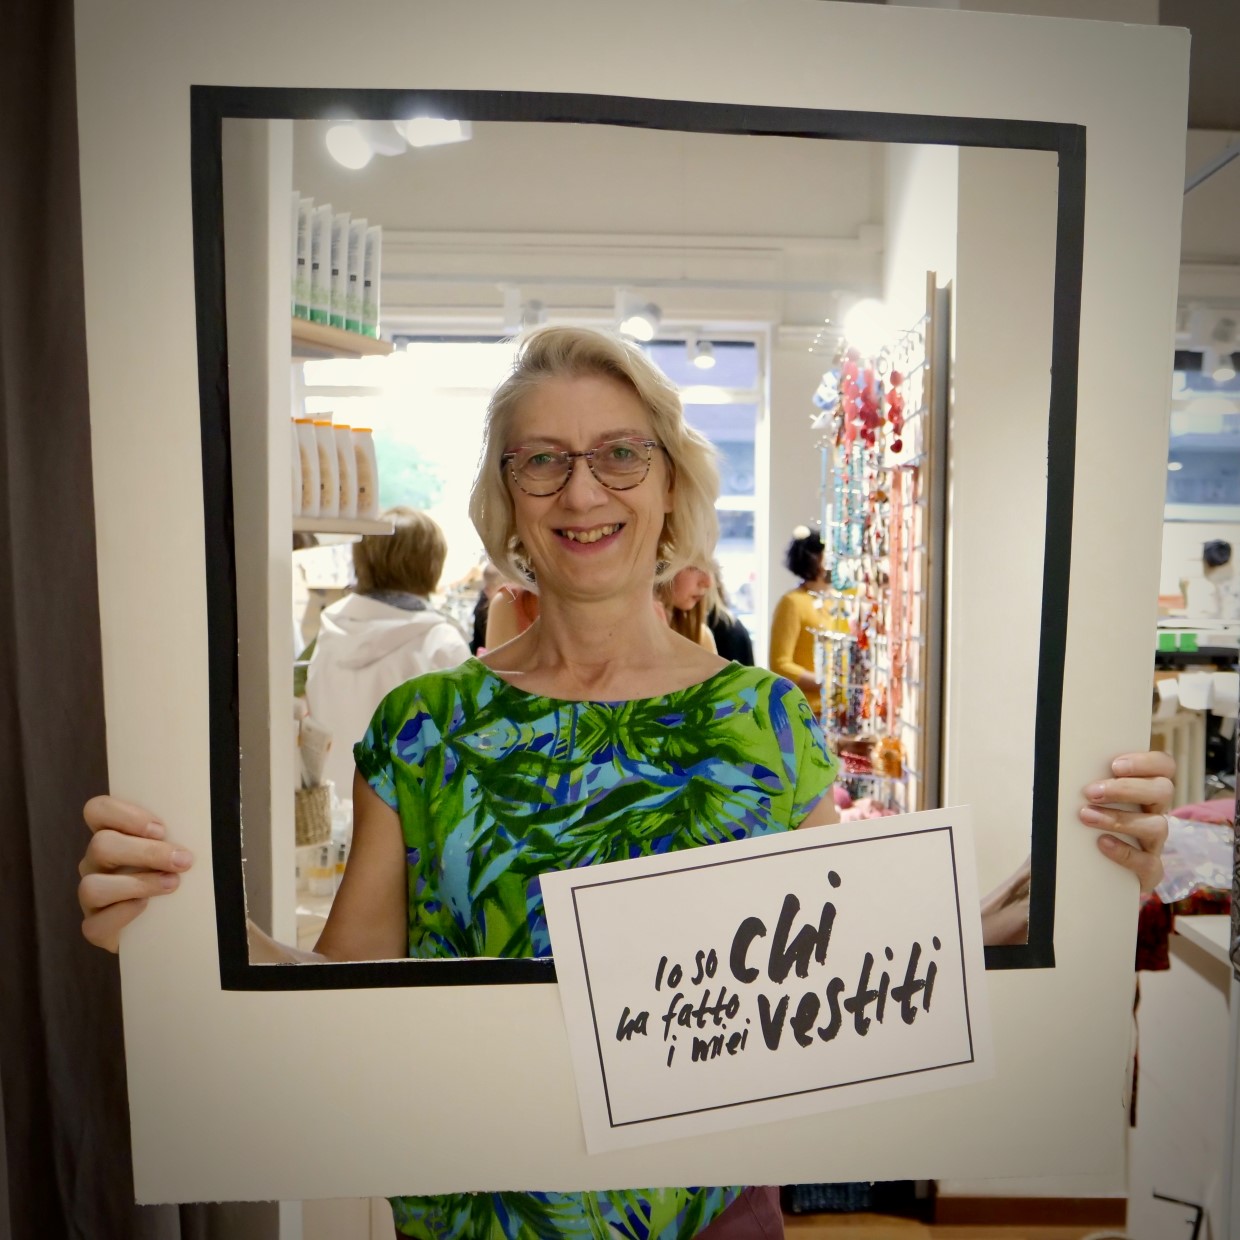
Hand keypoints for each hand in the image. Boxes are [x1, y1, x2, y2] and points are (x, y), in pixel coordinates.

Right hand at [79, 795, 193, 951]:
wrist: (171, 924)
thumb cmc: (176, 875)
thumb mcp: (177, 850)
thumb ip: (180, 836)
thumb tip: (208, 827)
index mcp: (114, 836)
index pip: (98, 810)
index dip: (123, 814)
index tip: (161, 829)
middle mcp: (96, 863)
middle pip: (100, 845)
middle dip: (146, 851)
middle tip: (181, 860)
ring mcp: (91, 896)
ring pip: (92, 885)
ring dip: (138, 883)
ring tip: (172, 884)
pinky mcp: (95, 927)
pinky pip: (95, 923)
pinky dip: (123, 914)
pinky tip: (146, 908)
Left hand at [1079, 750, 1173, 891]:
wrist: (1078, 871)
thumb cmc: (1078, 826)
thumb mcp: (1079, 800)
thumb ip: (1080, 782)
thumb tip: (1054, 764)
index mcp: (1143, 790)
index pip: (1163, 766)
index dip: (1146, 762)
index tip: (1115, 765)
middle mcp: (1154, 813)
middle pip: (1163, 790)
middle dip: (1126, 789)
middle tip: (1091, 792)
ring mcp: (1153, 843)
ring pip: (1157, 826)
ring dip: (1120, 820)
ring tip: (1087, 817)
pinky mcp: (1148, 871)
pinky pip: (1148, 863)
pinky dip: (1125, 852)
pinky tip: (1102, 843)